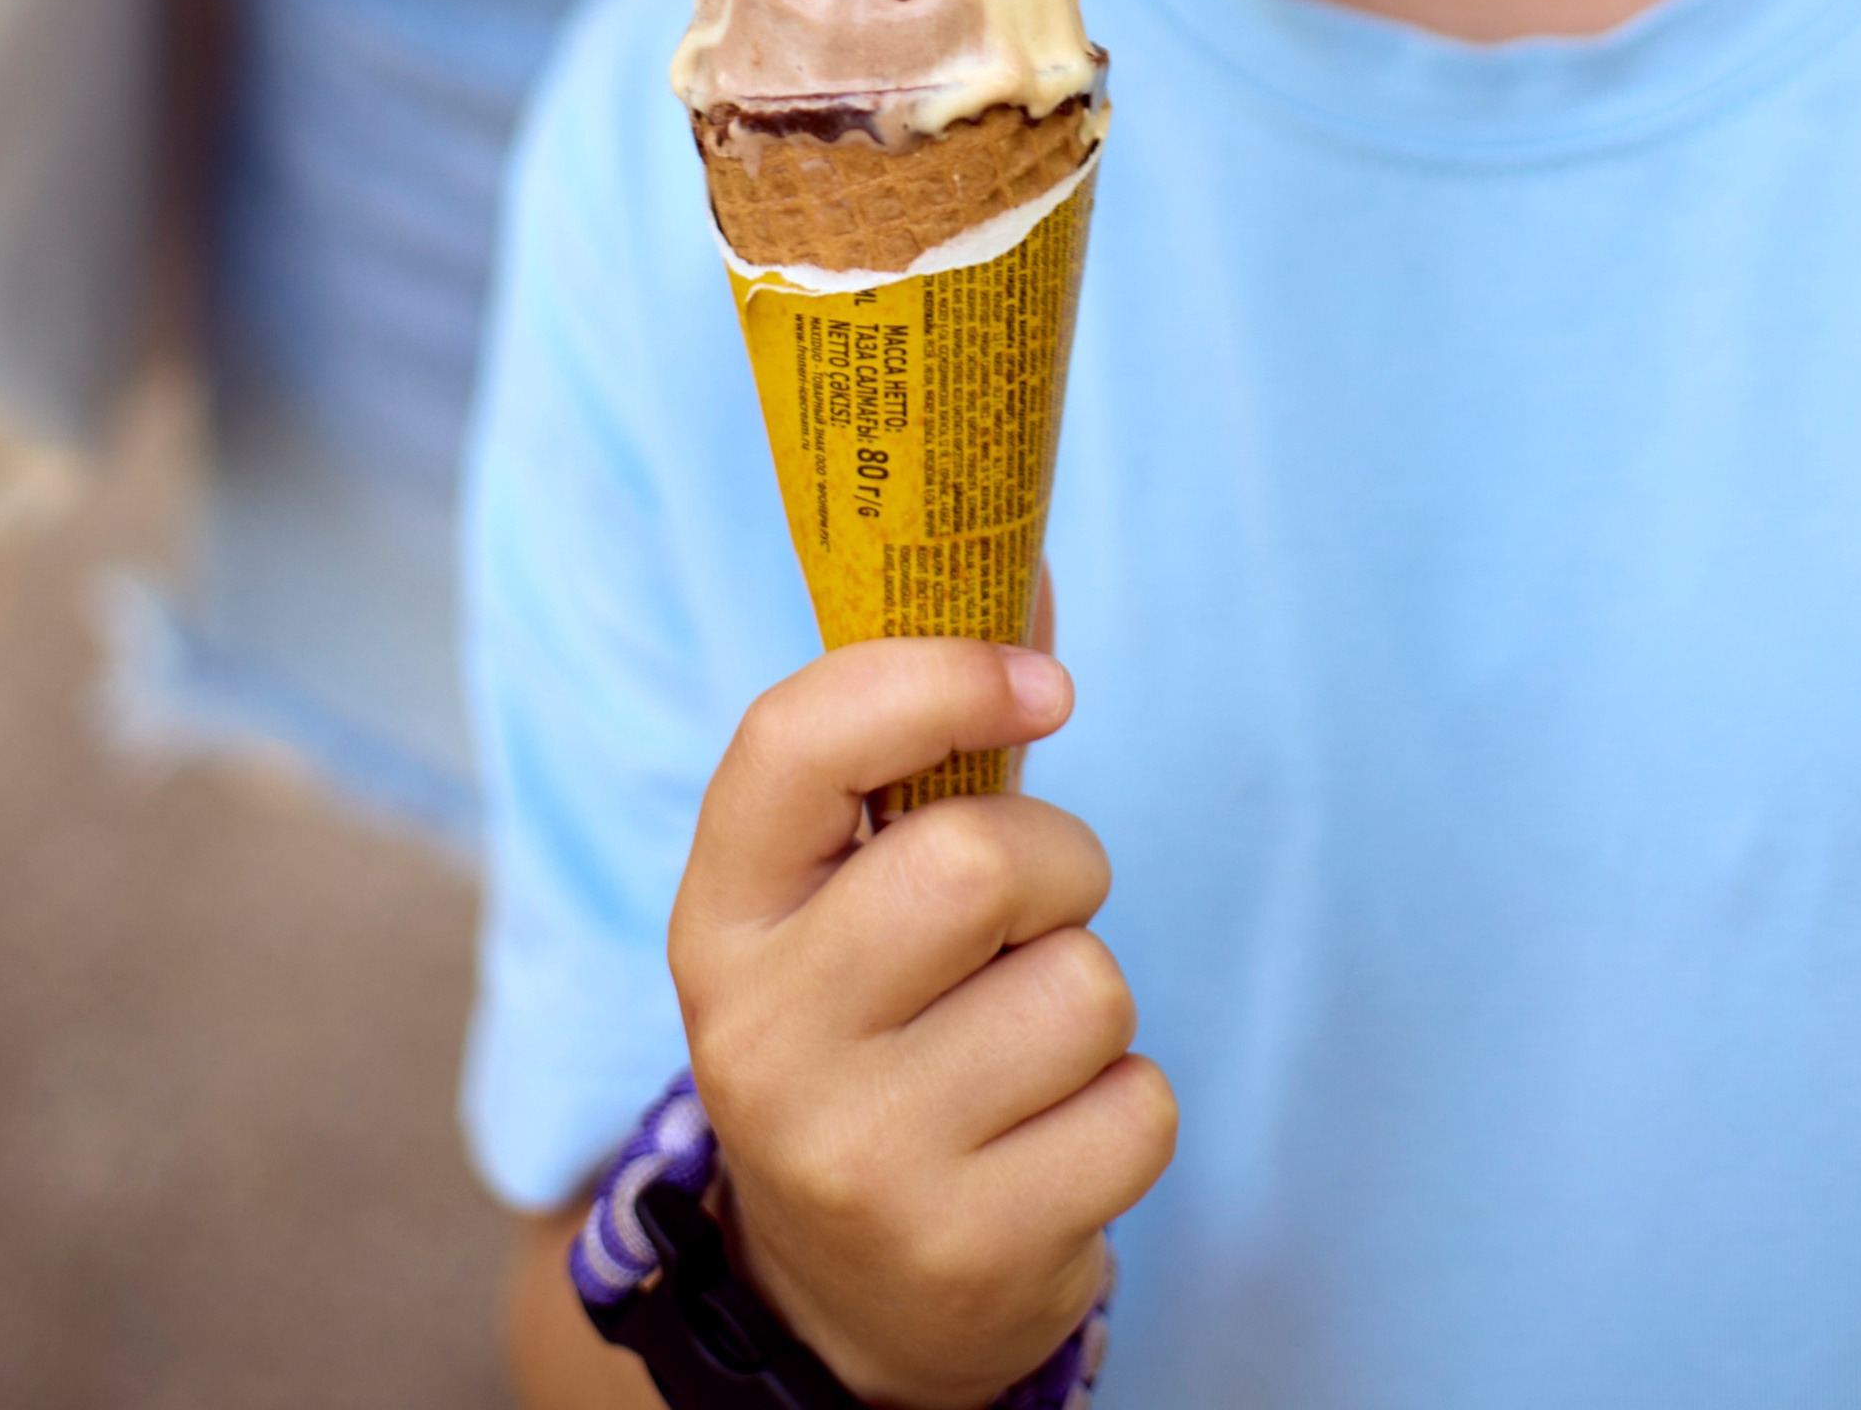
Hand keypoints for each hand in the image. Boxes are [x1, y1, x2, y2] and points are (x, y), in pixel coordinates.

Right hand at [666, 639, 1175, 1409]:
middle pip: (976, 862)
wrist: (842, 1292)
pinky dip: (1125, 1108)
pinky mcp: (967, 1253)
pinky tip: (1043, 1139)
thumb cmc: (872, 1022)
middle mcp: (764, 1038)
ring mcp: (858, 1158)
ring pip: (1082, 985)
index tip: (1039, 684)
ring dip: (1090, 993)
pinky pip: (1139, 1107)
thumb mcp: (848, 892)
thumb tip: (1029, 567)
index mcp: (721, 916)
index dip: (933, 678)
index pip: (795, 741)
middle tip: (1032, 910)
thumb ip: (927, 742)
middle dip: (1058, 863)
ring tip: (1018, 1045)